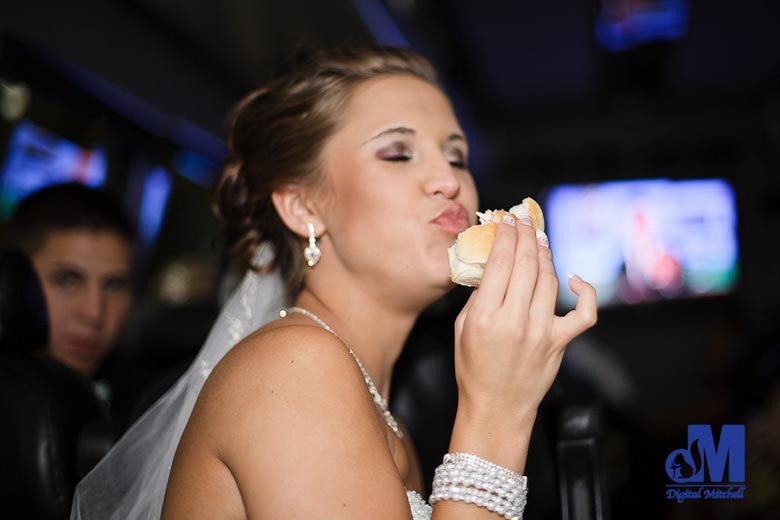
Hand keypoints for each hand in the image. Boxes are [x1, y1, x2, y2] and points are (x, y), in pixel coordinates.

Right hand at [453, 214, 597, 424]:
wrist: (496, 409)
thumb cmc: (474, 370)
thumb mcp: (462, 329)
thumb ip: (477, 296)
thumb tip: (492, 265)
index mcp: (485, 316)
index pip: (500, 262)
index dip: (505, 235)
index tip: (506, 220)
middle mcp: (515, 321)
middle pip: (527, 263)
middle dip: (526, 235)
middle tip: (524, 221)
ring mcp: (541, 332)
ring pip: (550, 279)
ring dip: (545, 254)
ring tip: (539, 240)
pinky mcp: (560, 342)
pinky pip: (584, 313)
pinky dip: (585, 292)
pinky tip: (574, 279)